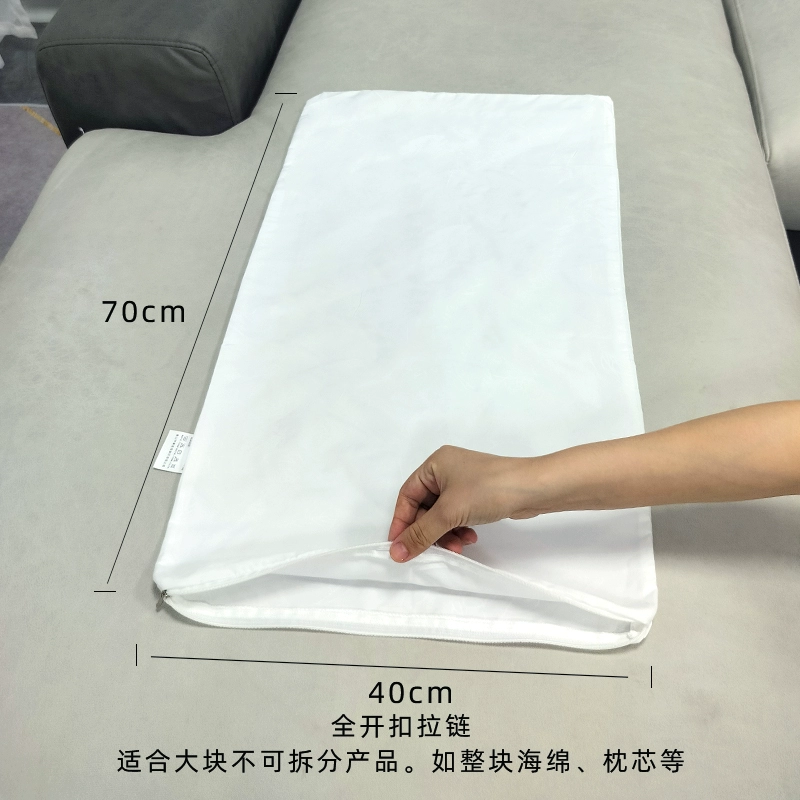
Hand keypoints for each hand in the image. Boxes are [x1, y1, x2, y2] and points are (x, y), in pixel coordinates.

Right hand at [387, 445, 541, 561]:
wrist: (534, 488)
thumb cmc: (488, 490)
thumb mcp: (449, 512)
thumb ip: (421, 534)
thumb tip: (394, 553)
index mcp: (434, 464)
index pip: (407, 495)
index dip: (402, 522)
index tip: (400, 547)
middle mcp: (446, 470)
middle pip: (425, 507)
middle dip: (430, 531)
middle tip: (435, 551)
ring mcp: (463, 482)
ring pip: (442, 514)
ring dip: (446, 533)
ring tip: (459, 547)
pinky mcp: (478, 494)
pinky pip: (458, 514)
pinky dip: (460, 528)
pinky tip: (471, 538)